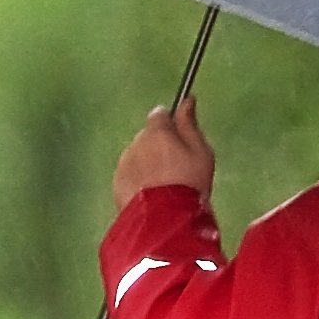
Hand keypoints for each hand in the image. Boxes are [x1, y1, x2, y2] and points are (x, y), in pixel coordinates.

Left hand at [112, 83, 215, 205]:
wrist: (165, 218)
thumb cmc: (189, 182)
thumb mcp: (201, 152)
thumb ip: (190, 125)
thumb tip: (187, 101)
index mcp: (156, 131)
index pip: (160, 114)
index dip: (170, 124)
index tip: (180, 139)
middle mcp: (136, 142)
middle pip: (147, 136)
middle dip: (157, 146)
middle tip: (175, 168)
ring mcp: (123, 163)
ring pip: (136, 156)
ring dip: (146, 164)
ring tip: (163, 186)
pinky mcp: (116, 184)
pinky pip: (129, 175)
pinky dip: (138, 180)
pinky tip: (150, 195)